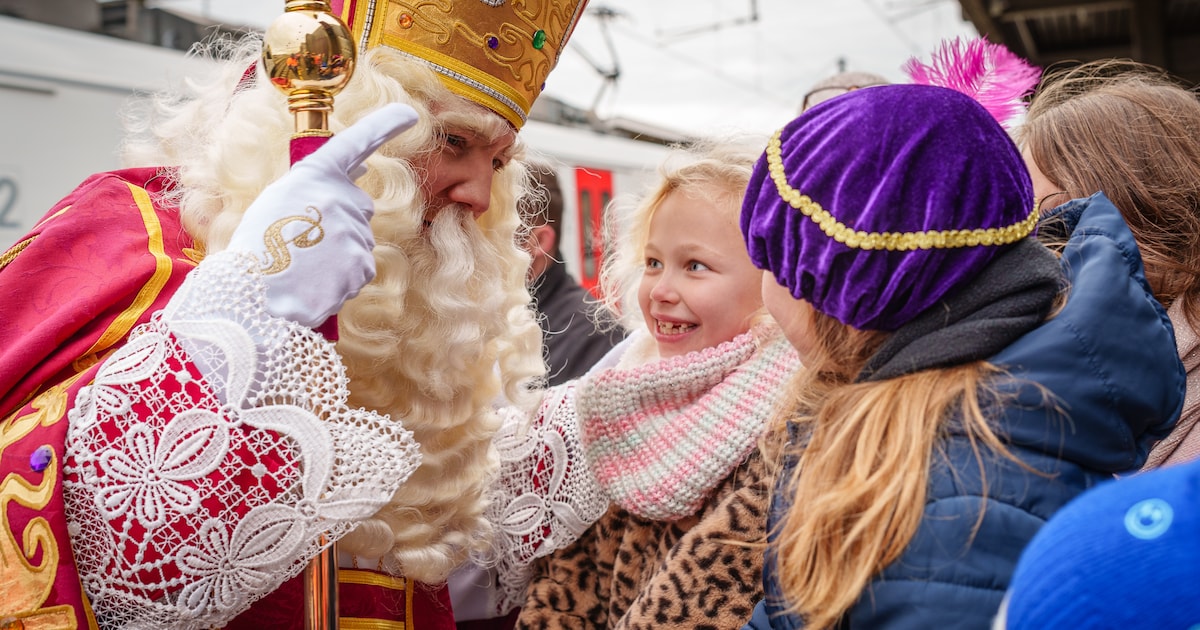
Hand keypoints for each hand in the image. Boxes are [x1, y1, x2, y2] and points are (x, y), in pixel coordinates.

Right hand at [226, 103, 418, 327]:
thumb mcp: (281, 200)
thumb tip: (361, 170)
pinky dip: (343, 276)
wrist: (255, 298)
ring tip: (304, 265)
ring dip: (337, 251)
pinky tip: (318, 281)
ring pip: (357, 238)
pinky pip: (360, 266)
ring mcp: (355, 231)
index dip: (384, 125)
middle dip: (339, 220)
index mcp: (316, 175)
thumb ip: (322, 183)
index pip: (357, 142)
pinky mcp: (363, 263)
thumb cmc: (259, 248)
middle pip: (357, 204)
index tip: (409, 114)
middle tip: (304, 241)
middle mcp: (342, 197)